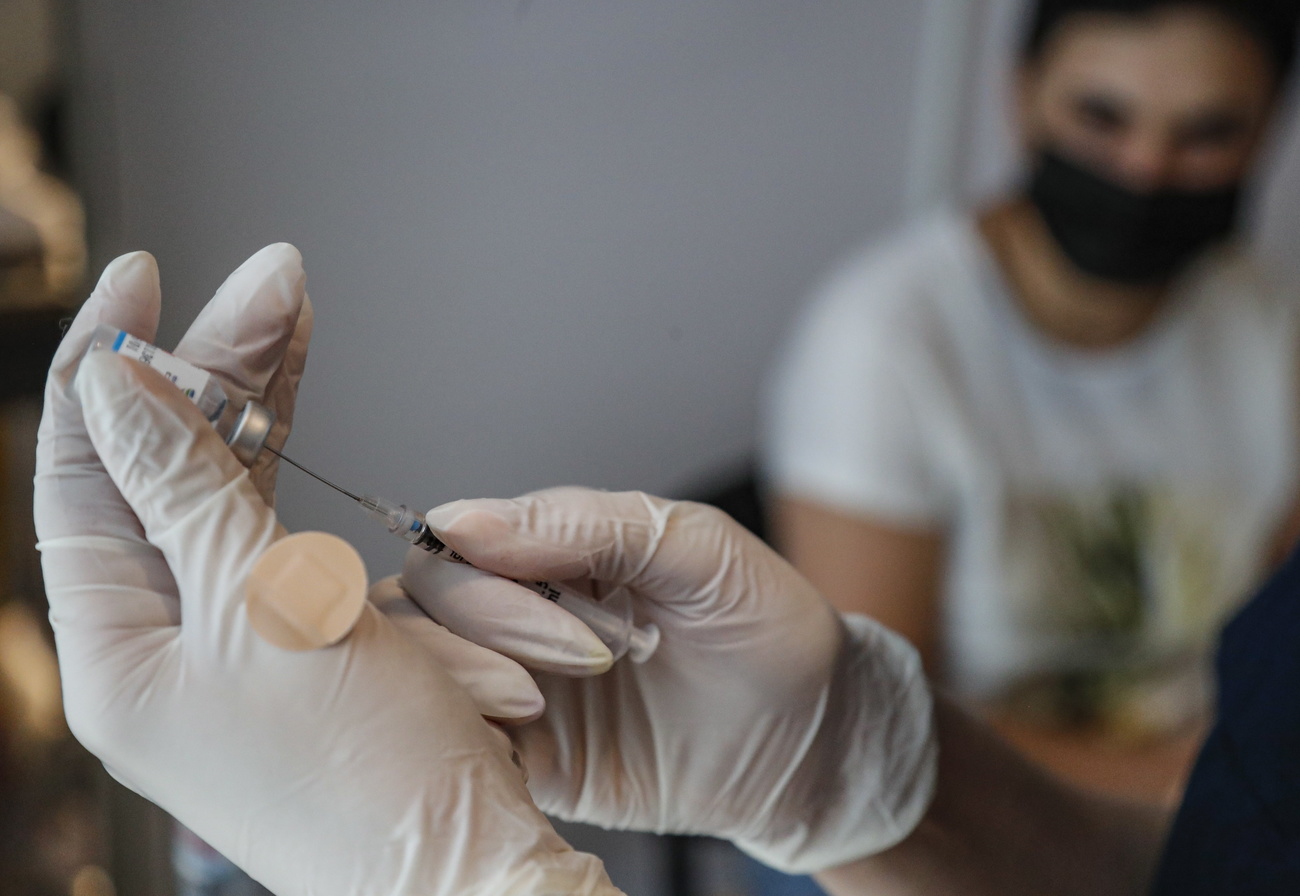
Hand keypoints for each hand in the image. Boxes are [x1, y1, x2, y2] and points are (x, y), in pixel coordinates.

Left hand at [35, 250, 618, 895]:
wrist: (455, 862)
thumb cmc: (366, 769)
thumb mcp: (264, 606)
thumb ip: (184, 488)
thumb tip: (115, 391)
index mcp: (116, 652)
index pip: (83, 476)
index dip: (107, 369)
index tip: (139, 282)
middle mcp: (159, 645)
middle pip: (162, 471)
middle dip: (211, 368)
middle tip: (265, 284)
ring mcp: (227, 642)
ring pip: (222, 492)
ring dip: (257, 403)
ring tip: (294, 314)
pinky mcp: (291, 641)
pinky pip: (271, 533)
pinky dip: (290, 470)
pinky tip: (298, 401)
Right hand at [401, 487, 937, 873]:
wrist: (815, 740)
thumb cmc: (767, 629)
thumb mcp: (698, 549)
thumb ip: (588, 523)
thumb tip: (463, 520)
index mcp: (556, 551)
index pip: (454, 543)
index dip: (480, 568)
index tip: (541, 590)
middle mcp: (522, 615)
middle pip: (422, 606)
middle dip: (490, 623)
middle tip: (588, 654)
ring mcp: (521, 689)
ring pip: (424, 677)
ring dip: (470, 682)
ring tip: (546, 700)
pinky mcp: (534, 763)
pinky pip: (459, 750)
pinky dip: (466, 745)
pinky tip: (522, 745)